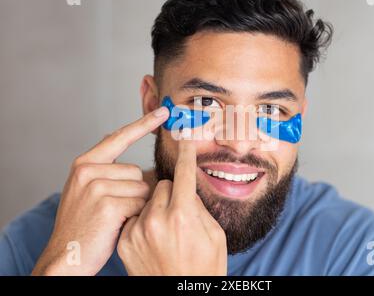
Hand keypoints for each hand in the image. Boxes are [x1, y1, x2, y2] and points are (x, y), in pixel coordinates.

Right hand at [32, 106, 168, 275]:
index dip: (144, 124)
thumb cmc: (85, 224)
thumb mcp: (88, 191)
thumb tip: (139, 166)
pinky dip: (136, 215)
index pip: (120, 137)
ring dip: (137, 204)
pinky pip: (141, 203)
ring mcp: (96, 186)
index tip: (163, 112)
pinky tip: (118, 224)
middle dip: (136, 191)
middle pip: (138, 171)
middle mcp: (88, 170)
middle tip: (116, 209)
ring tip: (115, 218)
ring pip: (142, 187)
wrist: (67, 255)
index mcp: (85, 163)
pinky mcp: (107, 204)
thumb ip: (108, 172)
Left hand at [117, 135, 227, 274]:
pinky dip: (143, 221)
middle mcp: (157, 220)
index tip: (184, 138)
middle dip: (171, 192)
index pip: (183, 173)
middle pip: (161, 184)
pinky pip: (135, 216)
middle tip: (179, 211)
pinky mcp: (125, 241)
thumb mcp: (214, 235)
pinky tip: (153, 239)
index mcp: (183, 216)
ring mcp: (138, 231)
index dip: (185, 154)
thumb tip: (187, 188)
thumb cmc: (203, 268)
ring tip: (166, 231)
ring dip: (156, 207)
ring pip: (146, 199)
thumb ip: (198, 206)